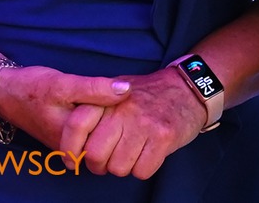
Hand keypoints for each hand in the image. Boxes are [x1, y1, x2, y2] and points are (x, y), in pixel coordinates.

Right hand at [0, 65, 131, 155]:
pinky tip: (97, 100)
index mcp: (73, 142)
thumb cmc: (31, 88)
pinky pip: (94, 131)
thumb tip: (127, 91)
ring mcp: (72, 147)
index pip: (113, 131)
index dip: (119, 108)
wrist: (5, 93)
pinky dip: (99, 116)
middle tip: (114, 92)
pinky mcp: (71, 140)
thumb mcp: (62, 84)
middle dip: (114, 113)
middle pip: (109, 135)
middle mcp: (73, 151)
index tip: (118, 91)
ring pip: (103, 134)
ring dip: (107, 114)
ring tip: (104, 94)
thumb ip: (94, 88)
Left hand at [76, 68, 209, 178]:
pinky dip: (144, 169)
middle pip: (95, 155)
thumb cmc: (147, 96)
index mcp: (108, 98)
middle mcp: (123, 110)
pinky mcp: (164, 137)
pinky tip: (148, 154)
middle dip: (100, 166)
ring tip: (132, 153)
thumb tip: (71, 146)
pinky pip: (142, 171)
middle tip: (109, 159)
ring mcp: (145, 123)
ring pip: (118, 168)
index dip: (69, 148)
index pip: (76, 124)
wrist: (188, 88)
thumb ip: (94, 111)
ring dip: (124, 167)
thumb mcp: (116, 91)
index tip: (71, 160)